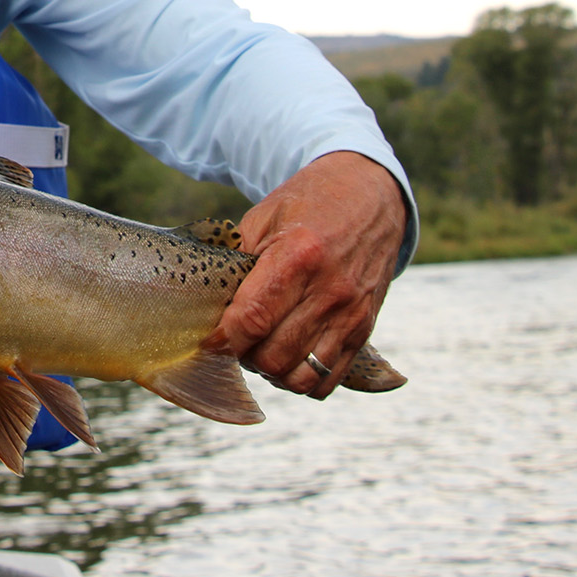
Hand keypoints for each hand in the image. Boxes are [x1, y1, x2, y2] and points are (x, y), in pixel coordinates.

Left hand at [208, 151, 404, 398]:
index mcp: (298, 256)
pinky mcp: (365, 328)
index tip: (207, 343)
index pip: (253, 318)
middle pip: (275, 356)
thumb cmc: (309, 203)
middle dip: (245, 356)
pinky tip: (289, 358)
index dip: (223, 340)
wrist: (370, 195)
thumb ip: (238, 259)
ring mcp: (351, 314)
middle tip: (236, 340)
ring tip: (261, 350)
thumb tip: (207, 301)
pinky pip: (330, 378)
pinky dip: (303, 380)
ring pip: (302, 377)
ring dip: (273, 373)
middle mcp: (329, 291)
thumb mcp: (264, 216)